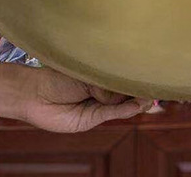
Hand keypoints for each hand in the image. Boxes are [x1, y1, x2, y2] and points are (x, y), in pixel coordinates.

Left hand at [21, 65, 151, 132]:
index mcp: (99, 76)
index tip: (153, 73)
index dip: (136, 76)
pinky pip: (111, 114)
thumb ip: (105, 86)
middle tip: (156, 87)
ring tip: (149, 97)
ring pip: (121, 105)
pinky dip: (124, 111)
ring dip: (136, 102)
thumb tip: (122, 98)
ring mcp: (97, 105)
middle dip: (140, 90)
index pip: (122, 77)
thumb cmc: (57, 77)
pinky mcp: (91, 118)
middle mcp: (101, 91)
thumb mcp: (85, 76)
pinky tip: (136, 106)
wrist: (34, 93)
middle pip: (125, 92)